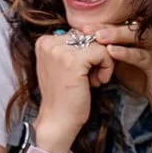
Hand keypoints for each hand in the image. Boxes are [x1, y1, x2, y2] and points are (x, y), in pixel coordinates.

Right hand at [33, 30, 114, 150]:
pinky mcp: (74, 59)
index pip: (80, 32)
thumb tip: (99, 29)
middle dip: (96, 57)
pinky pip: (104, 52)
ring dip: (103, 62)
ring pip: (99, 42)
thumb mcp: (65, 65)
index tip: (81, 73)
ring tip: (93, 81)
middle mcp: (48, 41)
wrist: (58, 122)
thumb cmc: (65, 97)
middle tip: (89, 78)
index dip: (88, 52)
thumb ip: (75, 47)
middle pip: (90, 35)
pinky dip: (107, 68)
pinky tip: (98, 82)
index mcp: (44, 41)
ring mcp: (59, 50)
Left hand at [95, 22, 151, 114]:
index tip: (81, 26)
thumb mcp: (122, 62)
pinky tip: (111, 52)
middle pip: (127, 25)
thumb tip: (86, 46)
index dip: (102, 23)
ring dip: (116, 35)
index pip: (121, 23)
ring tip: (98, 37)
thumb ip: (109, 51)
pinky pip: (142, 56)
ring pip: (137, 36)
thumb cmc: (142, 77)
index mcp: (143, 35)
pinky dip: (126, 53)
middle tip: (86, 28)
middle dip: (106, 26)